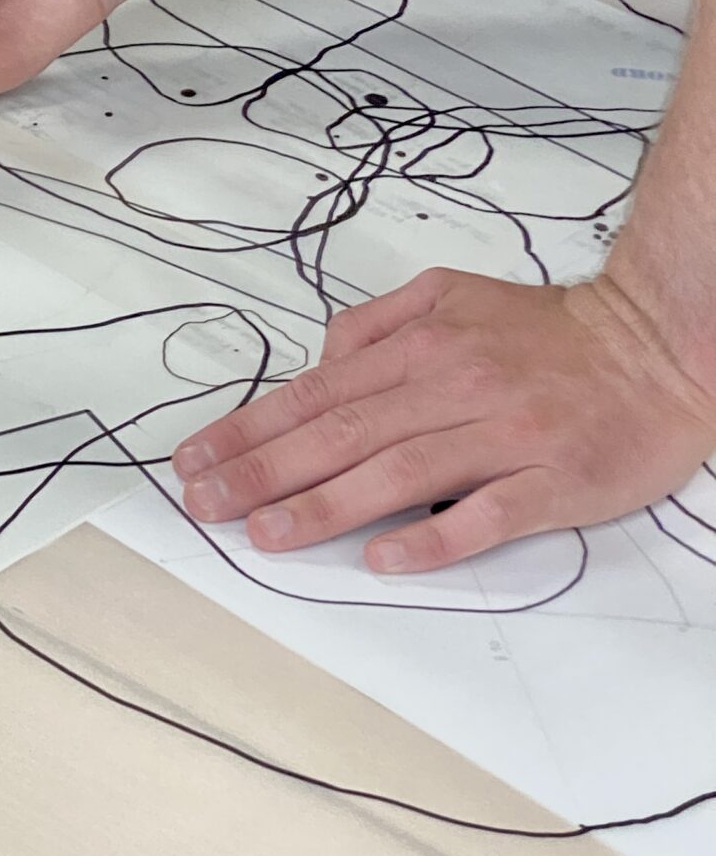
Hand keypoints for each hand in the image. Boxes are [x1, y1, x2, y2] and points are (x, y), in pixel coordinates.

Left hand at [171, 266, 715, 572]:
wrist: (659, 348)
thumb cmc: (552, 332)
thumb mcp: (455, 295)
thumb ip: (381, 322)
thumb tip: (320, 353)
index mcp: (425, 345)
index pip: (317, 392)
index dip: (250, 428)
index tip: (196, 459)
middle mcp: (455, 385)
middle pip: (341, 433)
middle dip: (262, 470)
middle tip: (204, 503)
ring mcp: (505, 434)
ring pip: (397, 473)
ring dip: (323, 506)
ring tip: (265, 534)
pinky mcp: (553, 479)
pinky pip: (486, 515)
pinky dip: (432, 537)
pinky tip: (384, 560)